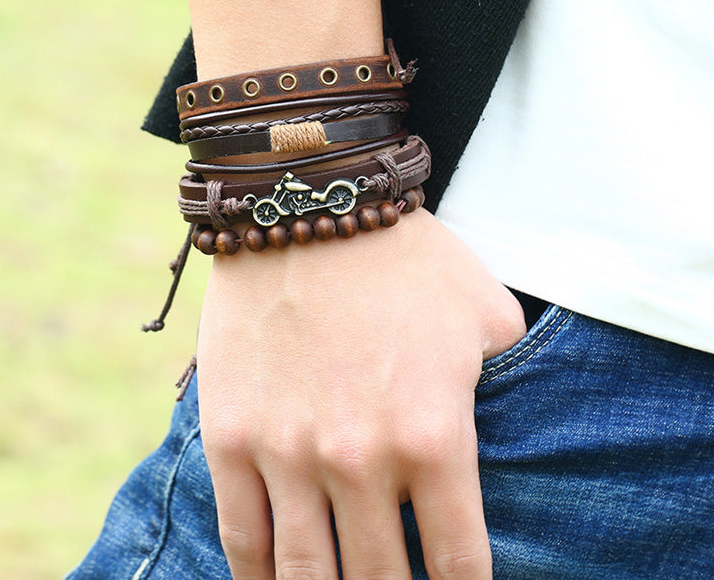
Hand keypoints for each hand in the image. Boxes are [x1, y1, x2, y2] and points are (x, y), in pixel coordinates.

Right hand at [196, 207, 525, 579]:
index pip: (458, 565)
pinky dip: (259, 578)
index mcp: (435, 436)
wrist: (307, 203)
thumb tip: (512, 412)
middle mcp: (362, 458)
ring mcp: (288, 452)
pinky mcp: (232, 437)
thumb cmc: (402, 254)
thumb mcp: (485, 308)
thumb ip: (510, 374)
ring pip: (307, 575)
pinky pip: (243, 538)